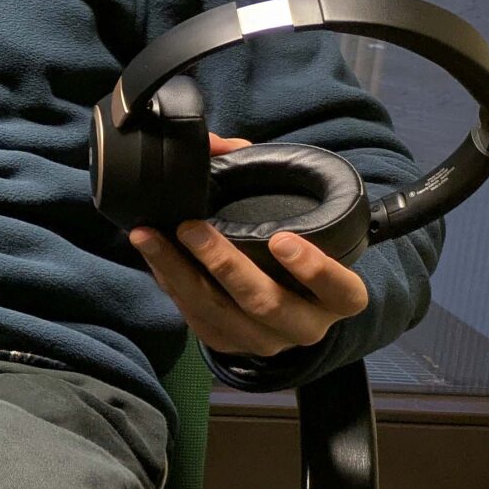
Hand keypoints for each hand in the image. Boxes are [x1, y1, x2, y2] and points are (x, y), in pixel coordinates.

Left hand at [129, 134, 369, 358]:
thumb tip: (219, 145)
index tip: (282, 239)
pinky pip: (195, 316)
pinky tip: (151, 253)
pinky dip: (170, 281)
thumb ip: (266, 175)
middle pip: (266, 303)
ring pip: (219, 313)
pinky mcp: (227, 343)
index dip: (315, 270)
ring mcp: (266, 341)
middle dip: (223, 264)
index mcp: (338, 297)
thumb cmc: (291, 241)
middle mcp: (306, 326)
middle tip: (190, 227)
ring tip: (148, 236)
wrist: (282, 293)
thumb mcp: (296, 213)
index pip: (340, 291)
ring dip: (179, 271)